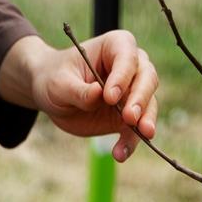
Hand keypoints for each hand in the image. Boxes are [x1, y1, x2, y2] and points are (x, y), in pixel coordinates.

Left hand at [0, 32, 159, 160]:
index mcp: (115, 47)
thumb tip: (98, 94)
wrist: (52, 95)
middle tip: (130, 118)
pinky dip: (131, 143)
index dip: (122, 76)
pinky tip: (120, 154)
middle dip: (141, 99)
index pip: (127, 57)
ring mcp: (131, 93)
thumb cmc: (55, 78)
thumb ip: (79, 90)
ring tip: (143, 136)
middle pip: (147, 79)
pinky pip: (135, 131)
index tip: (110, 96)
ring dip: (146, 122)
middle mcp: (130, 67)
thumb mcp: (59, 83)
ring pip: (148, 105)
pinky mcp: (127, 118)